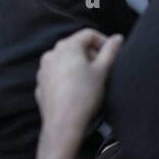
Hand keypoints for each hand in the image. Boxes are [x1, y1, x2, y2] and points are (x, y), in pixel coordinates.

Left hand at [34, 29, 124, 158]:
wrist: (64, 124)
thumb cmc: (84, 96)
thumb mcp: (103, 71)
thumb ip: (111, 51)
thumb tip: (117, 38)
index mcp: (67, 47)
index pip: (88, 34)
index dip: (103, 41)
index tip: (112, 53)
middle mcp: (52, 54)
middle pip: (75, 46)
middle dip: (91, 54)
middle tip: (103, 68)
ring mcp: (43, 69)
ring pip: (65, 60)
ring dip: (79, 65)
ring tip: (90, 80)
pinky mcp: (41, 84)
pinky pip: (57, 74)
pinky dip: (68, 77)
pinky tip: (77, 90)